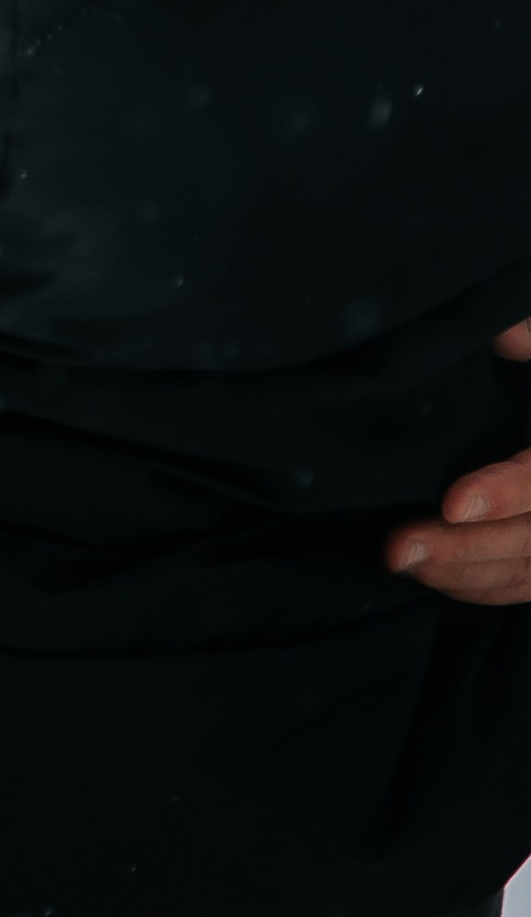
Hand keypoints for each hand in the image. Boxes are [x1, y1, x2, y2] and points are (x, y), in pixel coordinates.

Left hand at [384, 322, 530, 604]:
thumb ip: (529, 338)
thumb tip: (500, 329)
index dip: (503, 493)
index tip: (452, 503)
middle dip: (465, 547)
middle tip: (399, 548)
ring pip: (525, 573)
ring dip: (462, 573)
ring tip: (401, 563)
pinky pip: (521, 587)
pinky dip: (477, 588)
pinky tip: (429, 577)